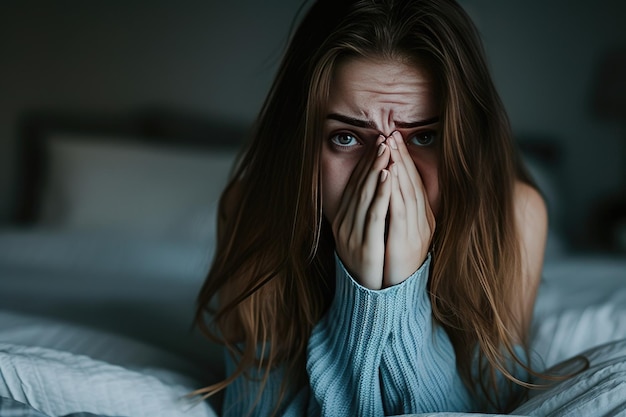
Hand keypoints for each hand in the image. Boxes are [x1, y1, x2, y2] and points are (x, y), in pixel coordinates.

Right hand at [332, 135, 391, 289]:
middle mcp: (345, 223)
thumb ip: (364, 213)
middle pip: (360, 185)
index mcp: (344, 219)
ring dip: (376, 170)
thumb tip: (373, 190)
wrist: (366, 296)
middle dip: (372, 160)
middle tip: (384, 138)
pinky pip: (374, 214)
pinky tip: (388, 176)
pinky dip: (380, 193)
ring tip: (386, 149)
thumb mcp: (361, 236)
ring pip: (365, 195)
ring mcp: (352, 234)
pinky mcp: (365, 244)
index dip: (367, 163)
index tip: (378, 142)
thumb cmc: (368, 263)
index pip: (355, 184)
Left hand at [383, 131, 434, 286]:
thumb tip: (393, 188)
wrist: (399, 293)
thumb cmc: (398, 262)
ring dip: (400, 167)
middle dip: (403, 157)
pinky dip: (395, 190)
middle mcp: (423, 221)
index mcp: (423, 218)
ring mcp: (416, 231)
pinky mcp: (405, 241)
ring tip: (392, 146)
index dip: (406, 159)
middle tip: (393, 134)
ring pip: (408, 192)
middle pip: (413, 183)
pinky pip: (400, 211)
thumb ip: (400, 212)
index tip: (396, 139)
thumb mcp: (402, 234)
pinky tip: (389, 174)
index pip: (415, 182)